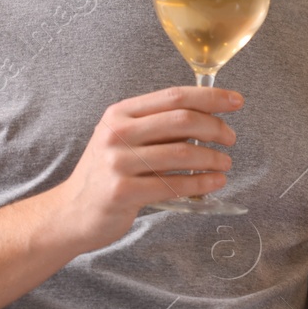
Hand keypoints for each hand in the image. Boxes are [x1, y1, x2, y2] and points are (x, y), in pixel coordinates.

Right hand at [51, 86, 243, 251]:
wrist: (71, 212)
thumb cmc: (107, 173)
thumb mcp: (123, 139)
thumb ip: (157, 126)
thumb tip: (208, 116)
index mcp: (120, 113)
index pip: (173, 96)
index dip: (210, 97)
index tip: (236, 101)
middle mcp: (117, 133)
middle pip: (182, 120)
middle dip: (216, 128)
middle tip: (231, 139)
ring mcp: (117, 162)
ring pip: (182, 154)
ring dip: (212, 158)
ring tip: (225, 164)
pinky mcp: (122, 192)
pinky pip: (173, 185)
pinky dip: (201, 183)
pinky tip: (215, 183)